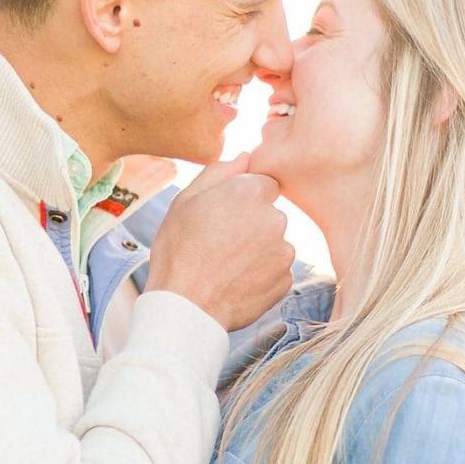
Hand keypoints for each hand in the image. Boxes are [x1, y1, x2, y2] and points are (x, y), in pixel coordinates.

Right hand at [145, 153, 293, 331]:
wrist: (185, 306)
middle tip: (220, 244)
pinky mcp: (285, 280)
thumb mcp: (185, 201)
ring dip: (257, 251)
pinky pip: (276, 270)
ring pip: (274, 243)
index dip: (242, 199)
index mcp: (252, 192)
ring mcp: (284, 251)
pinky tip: (235, 281)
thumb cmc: (178, 250)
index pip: (263, 184)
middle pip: (271, 214)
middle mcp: (276, 218)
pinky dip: (260, 275)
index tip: (224, 217)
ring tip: (225, 266)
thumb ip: (219, 172)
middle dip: (252, 225)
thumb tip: (245, 157)